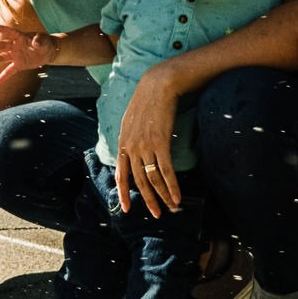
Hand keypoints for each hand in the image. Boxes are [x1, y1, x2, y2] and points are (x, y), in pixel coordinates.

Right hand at [0, 22, 51, 83]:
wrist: (47, 53)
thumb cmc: (45, 43)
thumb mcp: (44, 40)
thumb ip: (39, 41)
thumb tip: (35, 43)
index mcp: (21, 37)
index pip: (10, 32)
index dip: (2, 29)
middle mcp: (15, 46)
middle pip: (4, 45)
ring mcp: (15, 56)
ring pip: (3, 58)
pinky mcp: (18, 65)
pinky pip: (9, 71)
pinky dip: (4, 77)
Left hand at [114, 66, 180, 217]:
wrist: (159, 85)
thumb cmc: (147, 100)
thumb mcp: (131, 120)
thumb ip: (130, 137)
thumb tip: (132, 150)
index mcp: (123, 143)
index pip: (121, 174)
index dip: (124, 192)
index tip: (127, 208)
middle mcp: (131, 147)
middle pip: (139, 181)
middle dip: (147, 199)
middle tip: (155, 214)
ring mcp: (145, 146)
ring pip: (153, 179)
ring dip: (162, 196)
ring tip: (170, 208)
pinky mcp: (160, 143)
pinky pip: (166, 170)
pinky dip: (172, 186)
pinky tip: (177, 197)